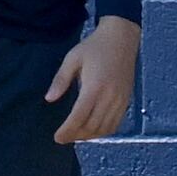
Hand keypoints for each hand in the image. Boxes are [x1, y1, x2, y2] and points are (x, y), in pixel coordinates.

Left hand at [47, 14, 140, 145]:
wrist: (122, 37)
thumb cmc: (94, 47)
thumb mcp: (72, 58)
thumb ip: (61, 80)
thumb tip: (49, 99)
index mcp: (95, 86)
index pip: (80, 116)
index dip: (68, 130)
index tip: (57, 137)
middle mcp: (110, 96)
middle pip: (93, 126)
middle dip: (77, 135)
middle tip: (64, 137)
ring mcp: (121, 99)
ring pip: (106, 127)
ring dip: (90, 135)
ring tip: (77, 135)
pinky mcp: (127, 99)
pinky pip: (116, 122)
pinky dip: (104, 131)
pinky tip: (93, 129)